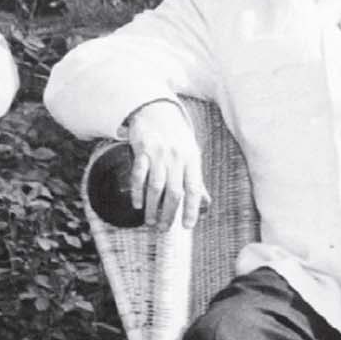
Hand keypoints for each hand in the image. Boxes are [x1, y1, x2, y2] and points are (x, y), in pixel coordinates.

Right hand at [124, 99, 209, 229]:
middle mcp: (177, 157)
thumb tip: (203, 204)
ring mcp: (159, 154)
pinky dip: (137, 191)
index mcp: (192, 160)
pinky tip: (137, 204)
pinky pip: (139, 174)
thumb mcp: (190, 154)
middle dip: (169, 213)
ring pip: (156, 186)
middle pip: (174, 192)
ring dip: (153, 207)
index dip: (191, 209)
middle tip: (163, 229)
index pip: (194, 189)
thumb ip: (195, 178)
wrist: (157, 111)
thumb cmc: (175, 137)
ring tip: (150, 221)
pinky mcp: (142, 150)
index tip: (187, 226)